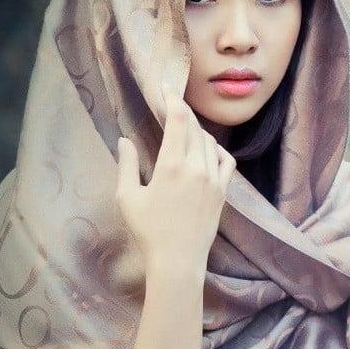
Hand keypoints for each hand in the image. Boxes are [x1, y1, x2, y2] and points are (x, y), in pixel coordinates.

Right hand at [115, 79, 236, 272]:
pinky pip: (225, 160)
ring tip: (182, 128)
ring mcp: (214, 179)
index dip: (173, 98)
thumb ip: (126, 165)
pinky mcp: (223, 192)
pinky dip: (216, 149)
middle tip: (170, 103)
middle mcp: (197, 167)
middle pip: (194, 127)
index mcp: (172, 165)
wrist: (178, 261)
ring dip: (196, 130)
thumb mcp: (127, 198)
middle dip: (182, 111)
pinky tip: (206, 150)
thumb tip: (124, 140)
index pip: (178, 120)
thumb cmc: (148, 231)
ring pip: (209, 142)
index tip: (165, 87)